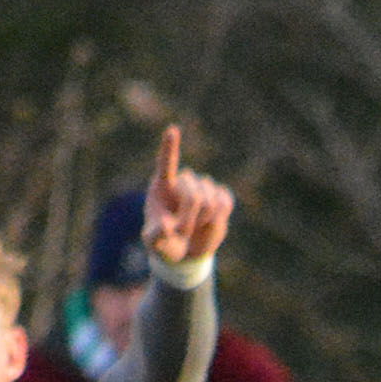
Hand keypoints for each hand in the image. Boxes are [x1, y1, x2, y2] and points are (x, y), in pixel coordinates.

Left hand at [138, 126, 234, 267]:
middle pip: (193, 194)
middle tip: (182, 231)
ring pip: (211, 199)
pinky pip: (225, 201)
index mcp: (161, 187)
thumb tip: (166, 226)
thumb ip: (156, 236)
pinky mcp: (219, 197)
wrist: (186, 251)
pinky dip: (220, 215)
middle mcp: (182, 182)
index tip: (173, 130)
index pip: (166, 162)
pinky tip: (211, 220)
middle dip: (190, 218)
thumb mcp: (154, 244)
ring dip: (204, 220)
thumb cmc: (164, 244)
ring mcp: (202, 188)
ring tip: (194, 227)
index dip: (170, 147)